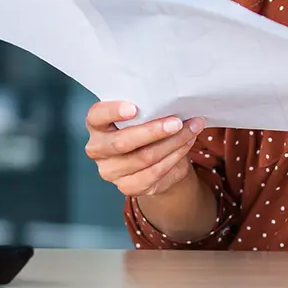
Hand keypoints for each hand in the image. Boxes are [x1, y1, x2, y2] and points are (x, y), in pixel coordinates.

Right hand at [84, 101, 204, 197]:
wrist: (155, 159)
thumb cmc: (146, 127)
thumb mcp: (144, 114)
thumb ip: (148, 108)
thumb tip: (173, 101)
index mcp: (97, 124)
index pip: (96, 116)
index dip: (112, 112)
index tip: (134, 108)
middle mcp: (98, 148)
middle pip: (121, 142)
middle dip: (153, 131)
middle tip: (177, 122)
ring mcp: (110, 171)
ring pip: (143, 158)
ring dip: (172, 143)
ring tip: (191, 130)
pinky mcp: (127, 186)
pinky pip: (154, 172)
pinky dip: (175, 157)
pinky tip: (186, 145)